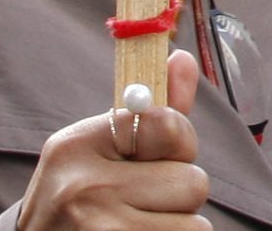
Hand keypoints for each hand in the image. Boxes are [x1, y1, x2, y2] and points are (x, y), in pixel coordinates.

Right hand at [20, 51, 208, 230]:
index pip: (170, 126)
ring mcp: (100, 230)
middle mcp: (85, 187)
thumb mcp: (100, 147)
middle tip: (145, 201)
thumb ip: (152, 109)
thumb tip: (184, 58)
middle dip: (179, 194)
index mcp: (80, 144)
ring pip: (194, 224)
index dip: (179, 144)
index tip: (157, 156)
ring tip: (138, 223)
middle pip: (193, 183)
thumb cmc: (78, 194)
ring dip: (177, 225)